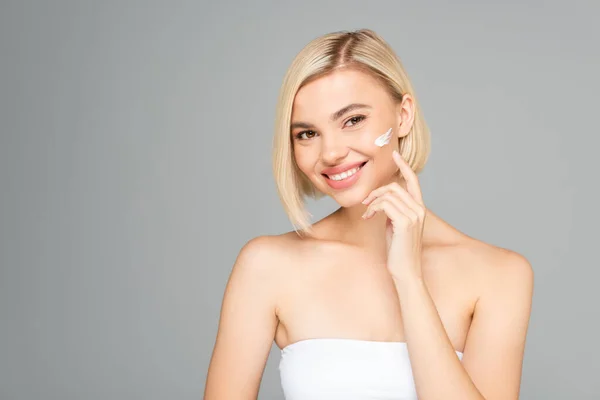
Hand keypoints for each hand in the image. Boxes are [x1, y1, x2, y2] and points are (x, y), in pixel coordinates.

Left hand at [361, 150, 425, 281]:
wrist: (405, 271)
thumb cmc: (398, 250)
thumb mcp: (395, 226)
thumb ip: (393, 211)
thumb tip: (382, 200)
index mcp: (419, 208)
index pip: (413, 181)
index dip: (404, 166)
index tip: (395, 154)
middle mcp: (419, 209)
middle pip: (395, 186)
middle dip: (377, 191)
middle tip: (366, 202)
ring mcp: (414, 215)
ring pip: (388, 195)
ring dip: (372, 202)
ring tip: (367, 214)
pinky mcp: (405, 222)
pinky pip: (384, 205)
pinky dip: (372, 209)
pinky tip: (368, 218)